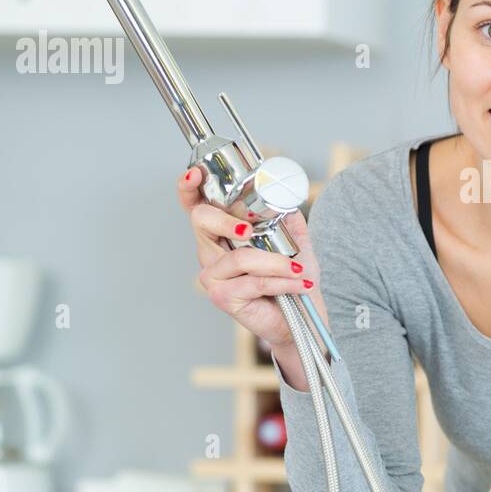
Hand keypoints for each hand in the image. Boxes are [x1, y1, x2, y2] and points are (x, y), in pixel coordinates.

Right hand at [178, 166, 327, 389]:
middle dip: (227, 221)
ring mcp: (213, 276)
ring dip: (276, 263)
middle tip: (250, 229)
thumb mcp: (296, 241)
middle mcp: (211, 253)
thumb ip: (288, 219)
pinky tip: (299, 284)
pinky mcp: (223, 297)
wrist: (302, 317)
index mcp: (222, 234)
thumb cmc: (293, 278)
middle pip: (202, 222)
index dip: (188, 188)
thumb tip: (285, 197)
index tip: (195, 174)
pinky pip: (253, 281)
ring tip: (298, 270)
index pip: (195, 207)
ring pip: (239, 257)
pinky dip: (281, 281)